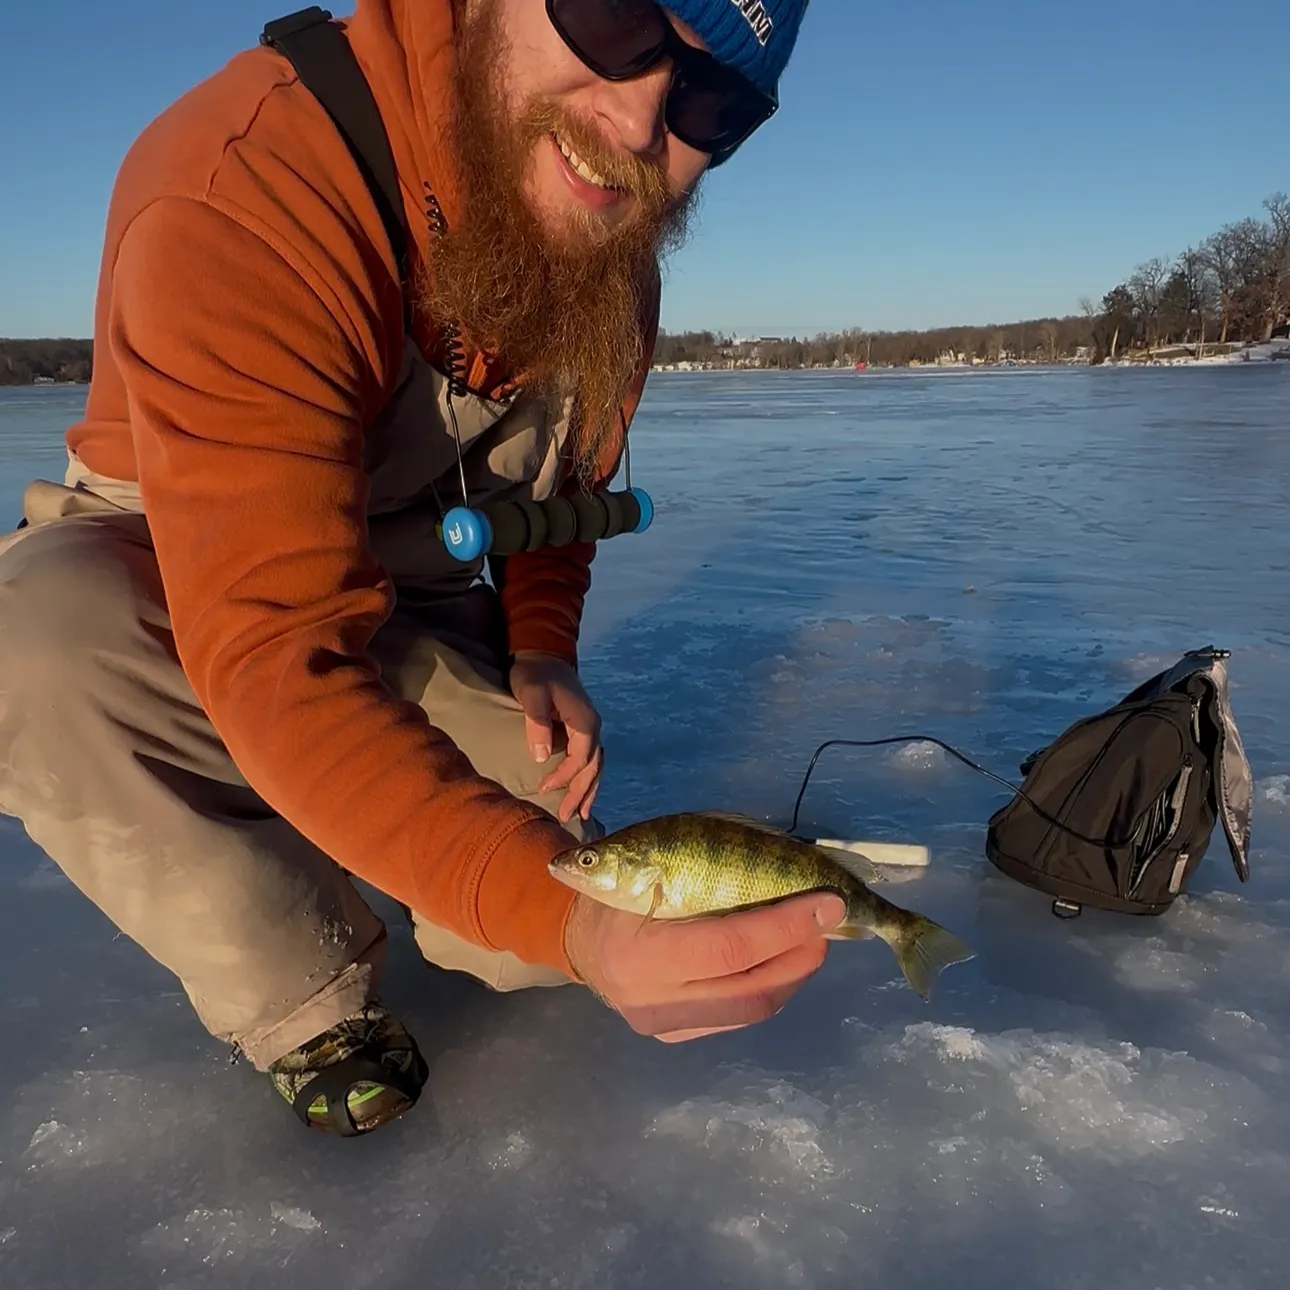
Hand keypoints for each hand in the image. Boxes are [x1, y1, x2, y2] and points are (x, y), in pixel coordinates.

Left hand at [509, 650, 602, 822]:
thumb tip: (542, 756)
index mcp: (585, 721)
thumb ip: (537, 722)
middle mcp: (593, 726)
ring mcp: (589, 728)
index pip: (580, 758)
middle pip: (593, 767)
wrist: (543, 654)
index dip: (564, 777)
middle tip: (566, 817)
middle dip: (580, 793)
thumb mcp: (532, 694)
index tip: (543, 789)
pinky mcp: (581, 729)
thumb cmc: (535, 673)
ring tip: (579, 814)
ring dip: (588, 790)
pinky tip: (581, 793)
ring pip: (595, 766)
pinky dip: (587, 779)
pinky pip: (590, 760)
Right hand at [563, 890, 846, 1041]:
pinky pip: (738, 1015)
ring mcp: (665, 1026)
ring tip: (814, 939)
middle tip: (830, 920)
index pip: (729, 947)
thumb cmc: (618, 883)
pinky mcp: (677, 1035)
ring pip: (752, 1008)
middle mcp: (651, 1001)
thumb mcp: (647, 862)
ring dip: (794, 972)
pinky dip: (771, 985)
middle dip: (801, 954)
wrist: (578, 936)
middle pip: (751, 989)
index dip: (785, 926)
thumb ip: (706, 865)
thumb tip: (785, 860)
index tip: (827, 901)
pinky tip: (784, 960)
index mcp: (639, 951)